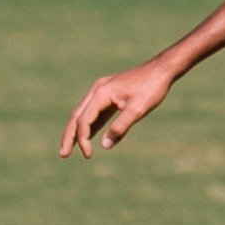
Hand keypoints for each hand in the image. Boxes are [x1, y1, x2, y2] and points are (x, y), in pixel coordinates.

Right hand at [59, 62, 175, 158]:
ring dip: (77, 131)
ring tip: (71, 148)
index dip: (83, 139)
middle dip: (69, 136)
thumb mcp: (138, 109)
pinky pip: (95, 111)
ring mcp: (102, 91)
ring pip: (84, 113)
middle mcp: (97, 90)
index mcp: (101, 93)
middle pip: (77, 116)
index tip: (88, 155)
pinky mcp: (110, 93)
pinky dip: (91, 124)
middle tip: (63, 154)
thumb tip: (105, 145)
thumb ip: (121, 127)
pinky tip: (90, 136)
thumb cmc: (151, 88)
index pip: (84, 120)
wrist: (162, 69)